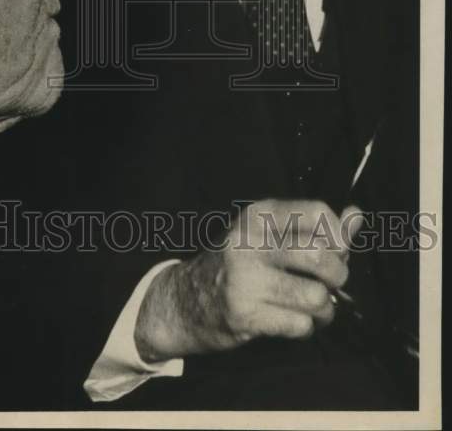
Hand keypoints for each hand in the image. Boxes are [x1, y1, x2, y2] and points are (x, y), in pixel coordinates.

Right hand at [134, 199, 362, 362]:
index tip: (335, 250)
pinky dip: (306, 328)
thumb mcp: (268, 235)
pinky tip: (294, 321)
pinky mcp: (244, 314)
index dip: (338, 236)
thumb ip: (314, 227)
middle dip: (337, 276)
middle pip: (321, 256)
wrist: (185, 300)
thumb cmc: (237, 264)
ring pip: (315, 296)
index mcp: (258, 215)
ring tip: (314, 307)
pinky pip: (300, 325)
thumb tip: (357, 216)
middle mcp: (250, 241)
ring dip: (324, 309)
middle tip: (329, 283)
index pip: (317, 213)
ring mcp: (245, 279)